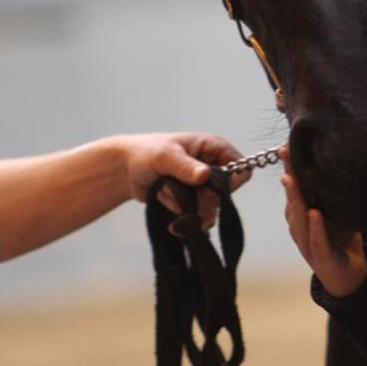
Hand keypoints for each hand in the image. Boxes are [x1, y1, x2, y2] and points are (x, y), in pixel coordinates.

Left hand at [116, 133, 246, 230]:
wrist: (126, 171)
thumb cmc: (146, 153)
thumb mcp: (165, 156)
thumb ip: (185, 166)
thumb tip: (204, 175)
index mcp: (213, 148)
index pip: (240, 167)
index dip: (230, 181)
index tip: (208, 186)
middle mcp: (212, 167)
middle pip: (225, 194)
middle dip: (202, 200)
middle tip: (181, 195)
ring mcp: (203, 186)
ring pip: (211, 209)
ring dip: (187, 208)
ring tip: (165, 195)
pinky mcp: (193, 202)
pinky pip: (197, 217)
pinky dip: (181, 215)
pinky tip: (164, 202)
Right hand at [280, 145, 366, 297]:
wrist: (352, 276)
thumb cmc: (341, 241)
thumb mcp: (338, 213)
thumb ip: (332, 194)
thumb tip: (336, 164)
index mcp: (304, 215)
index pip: (295, 188)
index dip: (290, 168)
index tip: (286, 147)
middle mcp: (301, 227)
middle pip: (292, 199)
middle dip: (289, 175)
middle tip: (284, 153)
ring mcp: (308, 242)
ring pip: (298, 218)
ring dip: (295, 198)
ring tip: (292, 179)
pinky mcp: (321, 257)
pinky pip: (316, 240)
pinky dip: (316, 227)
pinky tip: (314, 214)